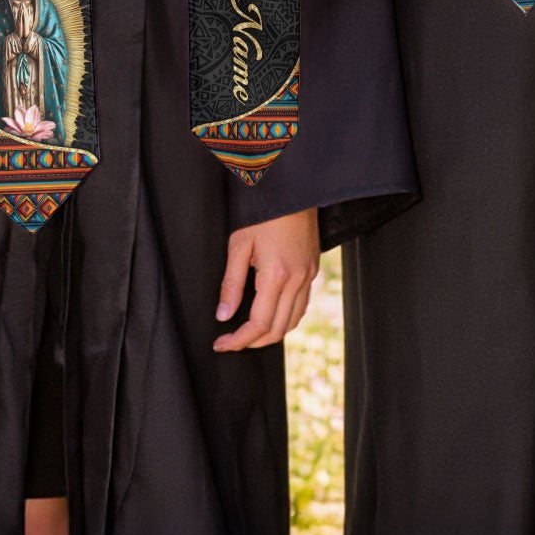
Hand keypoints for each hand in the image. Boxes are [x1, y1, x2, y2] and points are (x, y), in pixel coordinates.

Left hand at [213, 207, 320, 351]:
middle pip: (277, 329)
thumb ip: (231, 284)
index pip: (258, 324)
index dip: (238, 340)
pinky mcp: (313, 269)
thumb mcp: (239, 245)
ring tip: (249, 333)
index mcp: (276, 275)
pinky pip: (302, 305)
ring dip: (271, 333)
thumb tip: (223, 315)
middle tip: (231, 341)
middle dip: (253, 342)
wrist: (293, 190)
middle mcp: (297, 279)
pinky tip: (271, 314)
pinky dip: (286, 318)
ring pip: (293, 321)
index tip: (221, 344)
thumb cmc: (263, 213)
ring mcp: (308, 275)